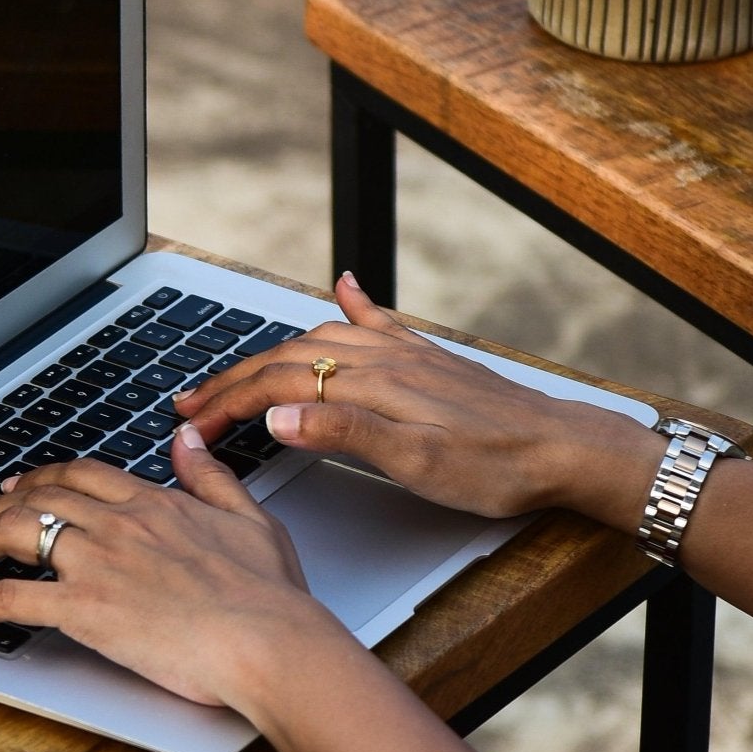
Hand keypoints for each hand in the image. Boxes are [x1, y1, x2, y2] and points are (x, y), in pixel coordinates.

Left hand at [0, 431, 328, 710]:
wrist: (269, 641)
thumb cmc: (270, 596)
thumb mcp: (249, 517)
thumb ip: (209, 476)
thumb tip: (188, 438)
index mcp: (154, 503)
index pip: (81, 476)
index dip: (42, 479)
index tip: (20, 488)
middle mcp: (117, 524)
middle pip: (37, 499)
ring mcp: (97, 563)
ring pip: (14, 536)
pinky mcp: (83, 609)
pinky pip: (8, 599)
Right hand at [176, 272, 658, 525]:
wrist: (563, 448)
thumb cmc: (494, 466)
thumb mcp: (414, 465)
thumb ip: (343, 434)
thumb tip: (277, 418)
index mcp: (370, 384)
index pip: (277, 388)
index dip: (226, 405)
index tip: (190, 426)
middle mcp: (382, 358)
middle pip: (286, 360)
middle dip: (231, 380)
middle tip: (190, 404)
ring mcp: (406, 354)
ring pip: (320, 339)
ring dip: (271, 354)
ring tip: (238, 370)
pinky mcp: (428, 358)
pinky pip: (379, 321)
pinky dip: (352, 302)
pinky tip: (344, 285)